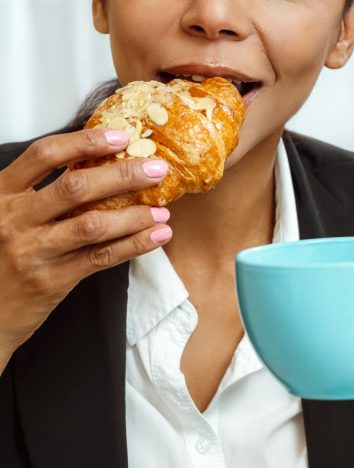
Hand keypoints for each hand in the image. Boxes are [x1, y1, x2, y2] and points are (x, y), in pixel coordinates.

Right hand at [0, 129, 172, 371]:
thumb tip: (101, 165)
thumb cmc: (1, 255)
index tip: (121, 136)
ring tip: (163, 209)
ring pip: (93, 224)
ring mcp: (33, 250)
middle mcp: (14, 219)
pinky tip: (156, 235)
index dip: (84, 141)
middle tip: (156, 168)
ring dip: (134, 214)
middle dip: (122, 174)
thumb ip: (42, 193)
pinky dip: (134, 244)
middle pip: (76, 187)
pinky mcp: (52, 279)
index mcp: (2, 193)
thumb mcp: (7, 214)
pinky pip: (101, 257)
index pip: (44, 155)